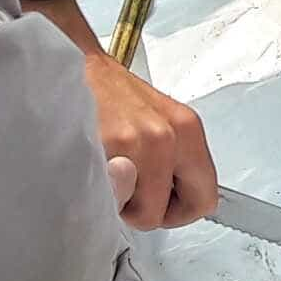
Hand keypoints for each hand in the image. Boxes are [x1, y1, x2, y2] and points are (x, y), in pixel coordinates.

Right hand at [79, 50, 214, 229]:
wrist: (74, 68)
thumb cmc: (110, 95)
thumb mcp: (158, 122)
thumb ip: (175, 163)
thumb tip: (182, 201)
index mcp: (188, 129)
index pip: (206, 198)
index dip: (181, 211)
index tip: (162, 204)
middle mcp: (168, 135)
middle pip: (179, 211)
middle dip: (155, 212)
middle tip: (134, 195)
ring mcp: (139, 142)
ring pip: (145, 213)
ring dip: (125, 204)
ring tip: (110, 174)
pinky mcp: (108, 148)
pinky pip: (113, 201)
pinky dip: (103, 195)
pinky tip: (96, 169)